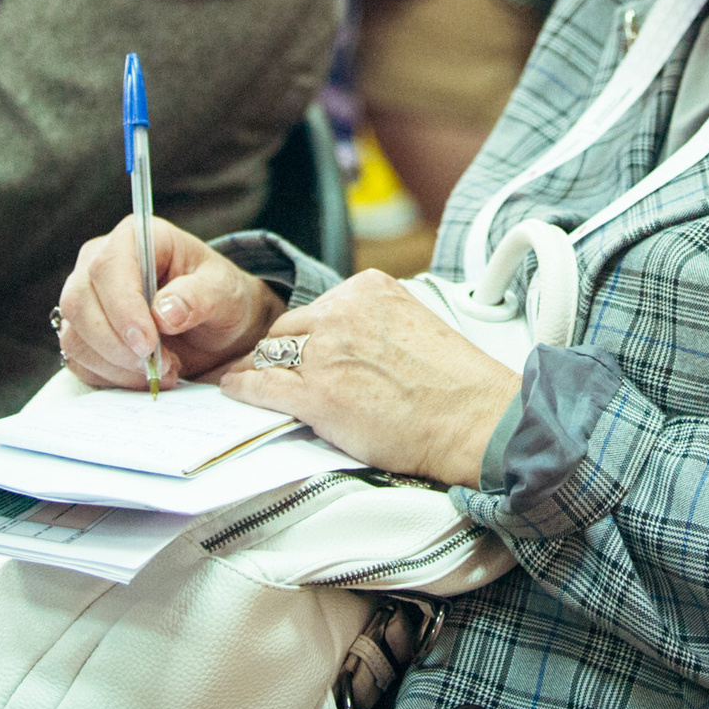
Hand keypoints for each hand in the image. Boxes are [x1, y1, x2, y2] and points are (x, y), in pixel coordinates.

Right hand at [57, 215, 286, 389]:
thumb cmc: (219, 296)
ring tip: (164, 370)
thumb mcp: (224, 292)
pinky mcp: (82, 333)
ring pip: (74, 336)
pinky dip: (111, 377)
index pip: (108, 266)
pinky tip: (145, 376)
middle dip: (117, 344)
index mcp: (135, 238)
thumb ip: (198, 297)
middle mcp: (99, 262)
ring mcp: (85, 298)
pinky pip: (78, 361)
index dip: (122, 307)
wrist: (215, 325)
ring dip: (117, 365)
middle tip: (161, 365)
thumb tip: (163, 313)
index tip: (148, 344)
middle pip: (79, 302)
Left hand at [219, 271, 518, 485]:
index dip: (306, 334)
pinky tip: (235, 391)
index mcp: (369, 288)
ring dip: (258, 369)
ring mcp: (325, 352)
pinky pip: (260, 385)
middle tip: (272, 368)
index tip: (299, 346)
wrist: (473, 420)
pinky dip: (243, 389)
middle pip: (287, 328)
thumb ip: (373, 322)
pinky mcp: (315, 393)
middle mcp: (342, 311)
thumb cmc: (454, 385)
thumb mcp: (412, 324)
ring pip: (269, 354)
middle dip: (281, 351)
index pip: (317, 307)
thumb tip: (346, 341)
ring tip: (245, 380)